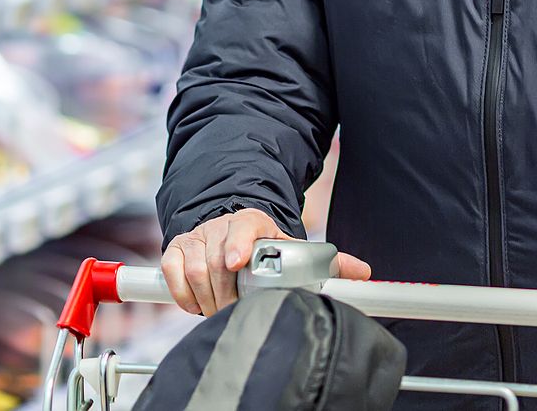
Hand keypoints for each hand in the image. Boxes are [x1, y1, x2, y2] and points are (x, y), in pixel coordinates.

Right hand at [161, 208, 371, 316]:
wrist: (229, 230)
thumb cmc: (265, 248)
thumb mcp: (292, 249)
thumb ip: (327, 261)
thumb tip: (363, 272)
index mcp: (253, 222)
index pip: (243, 227)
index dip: (238, 244)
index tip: (237, 263)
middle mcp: (221, 225)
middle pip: (216, 260)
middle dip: (226, 294)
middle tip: (236, 314)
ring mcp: (197, 236)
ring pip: (194, 270)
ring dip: (207, 299)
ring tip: (221, 312)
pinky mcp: (176, 248)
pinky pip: (173, 272)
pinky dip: (183, 295)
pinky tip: (198, 304)